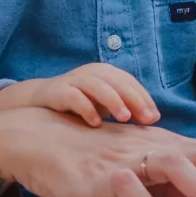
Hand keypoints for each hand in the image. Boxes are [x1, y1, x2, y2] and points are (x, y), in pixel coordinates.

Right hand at [0, 64, 159, 127]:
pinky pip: (74, 97)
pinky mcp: (58, 90)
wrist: (40, 102)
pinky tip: (95, 123)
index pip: (130, 82)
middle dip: (134, 100)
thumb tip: (153, 120)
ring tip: (124, 118)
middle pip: (118, 82)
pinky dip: (86, 108)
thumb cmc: (80, 104)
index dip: (144, 98)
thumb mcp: (104, 105)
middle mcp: (92, 73)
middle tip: (146, 119)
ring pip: (98, 86)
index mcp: (107, 73)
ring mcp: (75, 80)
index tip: (154, 118)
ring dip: (113, 101)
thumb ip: (125, 108)